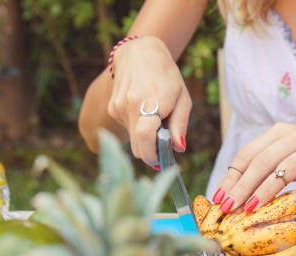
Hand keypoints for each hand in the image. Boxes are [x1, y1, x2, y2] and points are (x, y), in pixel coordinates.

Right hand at [108, 36, 190, 166]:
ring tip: (156, 121)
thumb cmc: (167, 76)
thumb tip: (178, 148)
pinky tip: (145, 113)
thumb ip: (180, 125)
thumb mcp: (183, 98)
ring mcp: (118, 107)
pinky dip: (138, 129)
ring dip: (145, 139)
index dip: (153, 155)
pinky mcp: (113, 108)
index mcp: (151, 101)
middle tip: (164, 149)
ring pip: (133, 139)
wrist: (140, 53)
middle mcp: (130, 105)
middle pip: (137, 146)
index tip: (162, 161)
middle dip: (151, 153)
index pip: (146, 137)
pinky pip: (127, 128)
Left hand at [212, 123, 295, 211]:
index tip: (219, 197)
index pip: (249, 153)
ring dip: (267, 190)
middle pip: (264, 161)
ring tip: (251, 208)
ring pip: (288, 168)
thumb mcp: (289, 151)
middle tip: (229, 206)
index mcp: (281, 131)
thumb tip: (234, 189)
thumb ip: (266, 164)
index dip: (232, 176)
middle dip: (243, 185)